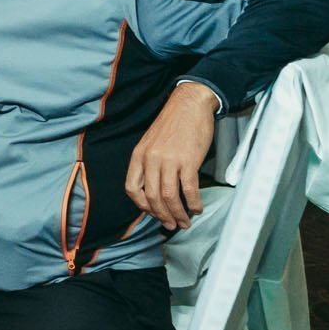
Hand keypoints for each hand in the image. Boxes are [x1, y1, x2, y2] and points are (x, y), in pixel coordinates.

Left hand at [125, 82, 217, 231]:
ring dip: (178, 214)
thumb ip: (149, 164)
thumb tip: (154, 189)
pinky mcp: (188, 160)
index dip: (141, 206)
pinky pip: (189, 189)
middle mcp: (151, 159)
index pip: (132, 188)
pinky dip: (193, 203)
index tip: (152, 213)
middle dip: (162, 216)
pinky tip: (196, 208)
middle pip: (152, 197)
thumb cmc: (172, 124)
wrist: (189, 104)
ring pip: (169, 197)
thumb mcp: (151, 143)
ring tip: (185, 221)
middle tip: (171, 225)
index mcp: (139, 155)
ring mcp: (169, 160)